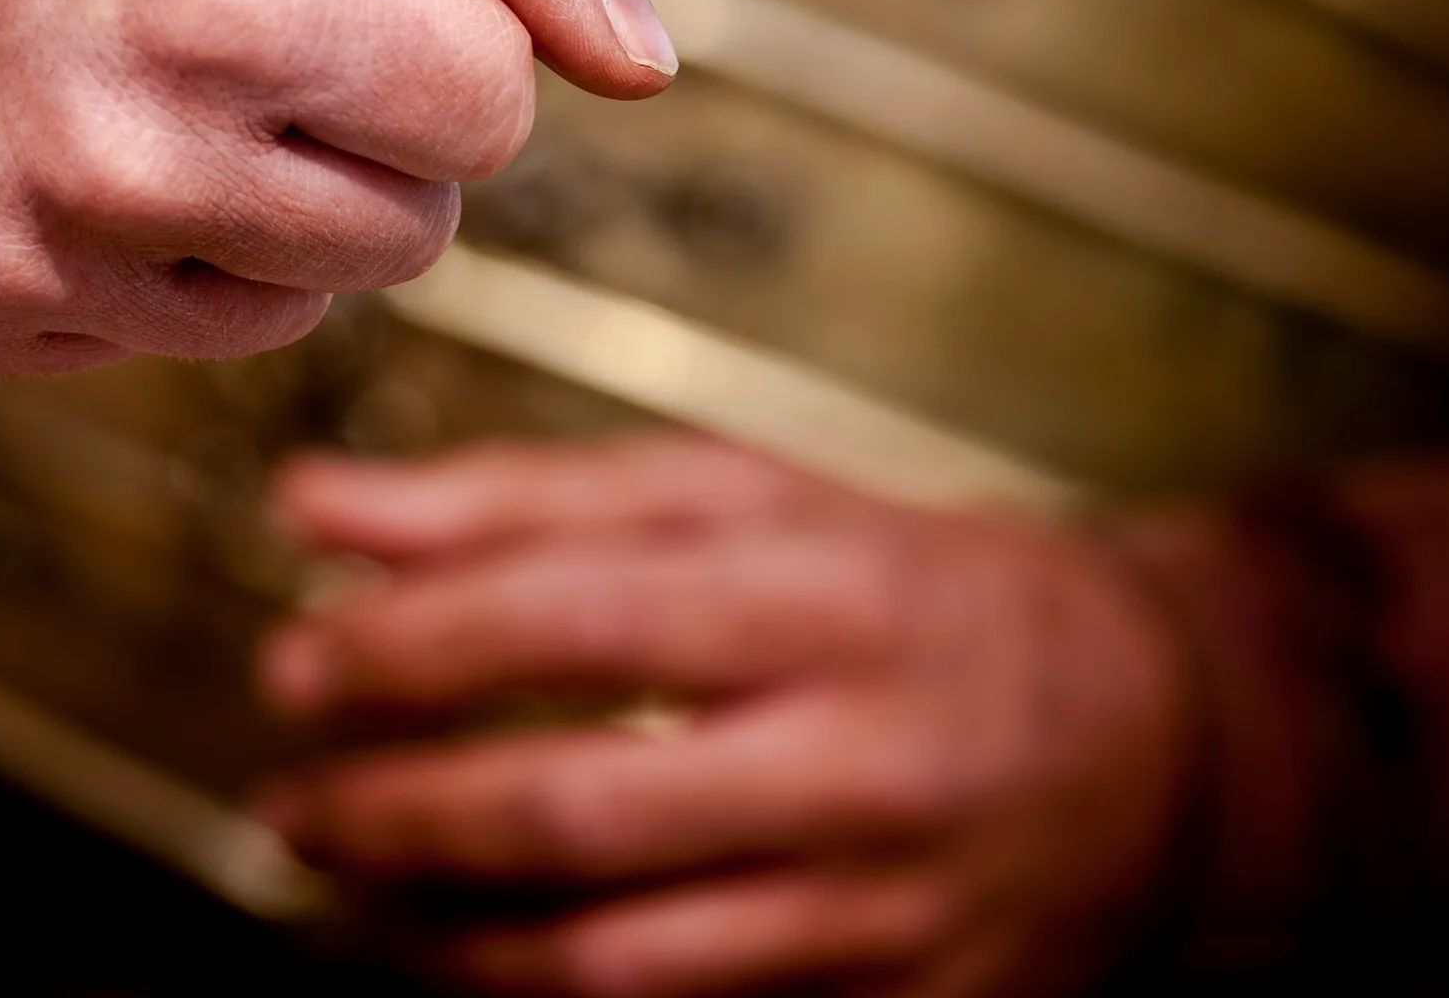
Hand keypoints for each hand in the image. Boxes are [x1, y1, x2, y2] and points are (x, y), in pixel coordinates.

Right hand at [0, 0, 678, 370]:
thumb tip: (644, 64)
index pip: (498, 103)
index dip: (441, 8)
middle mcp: (129, 154)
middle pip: (414, 230)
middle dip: (373, 112)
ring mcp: (27, 251)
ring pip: (296, 304)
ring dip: (274, 193)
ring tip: (166, 46)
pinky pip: (147, 337)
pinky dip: (143, 245)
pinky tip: (69, 112)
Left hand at [254, 438, 1193, 997]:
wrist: (1156, 734)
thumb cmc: (903, 591)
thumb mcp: (739, 498)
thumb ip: (519, 497)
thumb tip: (312, 505)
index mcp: (823, 596)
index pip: (571, 619)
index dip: (406, 648)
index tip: (296, 659)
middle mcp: (860, 760)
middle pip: (576, 808)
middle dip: (396, 814)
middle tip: (292, 800)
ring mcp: (883, 911)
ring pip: (611, 959)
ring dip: (441, 934)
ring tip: (352, 881)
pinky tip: (465, 955)